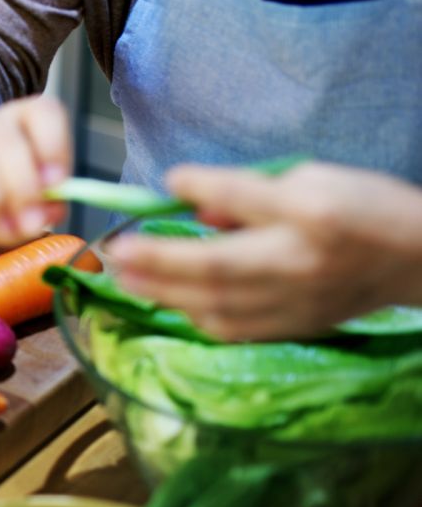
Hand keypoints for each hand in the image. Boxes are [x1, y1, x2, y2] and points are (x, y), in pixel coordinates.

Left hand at [107, 162, 421, 340]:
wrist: (415, 259)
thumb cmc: (359, 207)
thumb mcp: (311, 178)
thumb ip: (247, 191)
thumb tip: (190, 204)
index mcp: (313, 213)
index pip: (247, 197)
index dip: (205, 189)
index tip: (167, 180)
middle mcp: (301, 261)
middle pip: (219, 266)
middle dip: (159, 261)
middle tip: (115, 252)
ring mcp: (296, 302)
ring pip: (219, 305)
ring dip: (165, 293)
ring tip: (124, 278)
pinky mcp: (294, 328)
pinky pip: (234, 329)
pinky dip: (195, 316)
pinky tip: (168, 303)